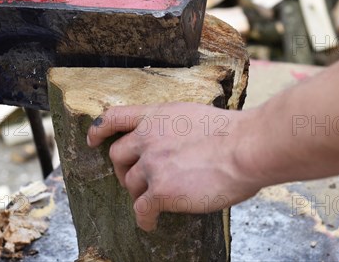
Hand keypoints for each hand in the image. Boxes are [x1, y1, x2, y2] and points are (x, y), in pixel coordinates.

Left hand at [87, 103, 261, 230]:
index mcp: (157, 116)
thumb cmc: (233, 133)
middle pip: (118, 156)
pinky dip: (144, 218)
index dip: (99, 130)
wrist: (245, 148)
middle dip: (123, 170)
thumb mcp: (195, 115)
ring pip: (131, 184)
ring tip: (154, 202)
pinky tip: (152, 222)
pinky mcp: (161, 191)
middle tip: (136, 180)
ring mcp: (152, 164)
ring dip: (139, 194)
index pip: (115, 117)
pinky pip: (141, 209)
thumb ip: (174, 127)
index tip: (92, 140)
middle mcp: (148, 138)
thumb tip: (175, 144)